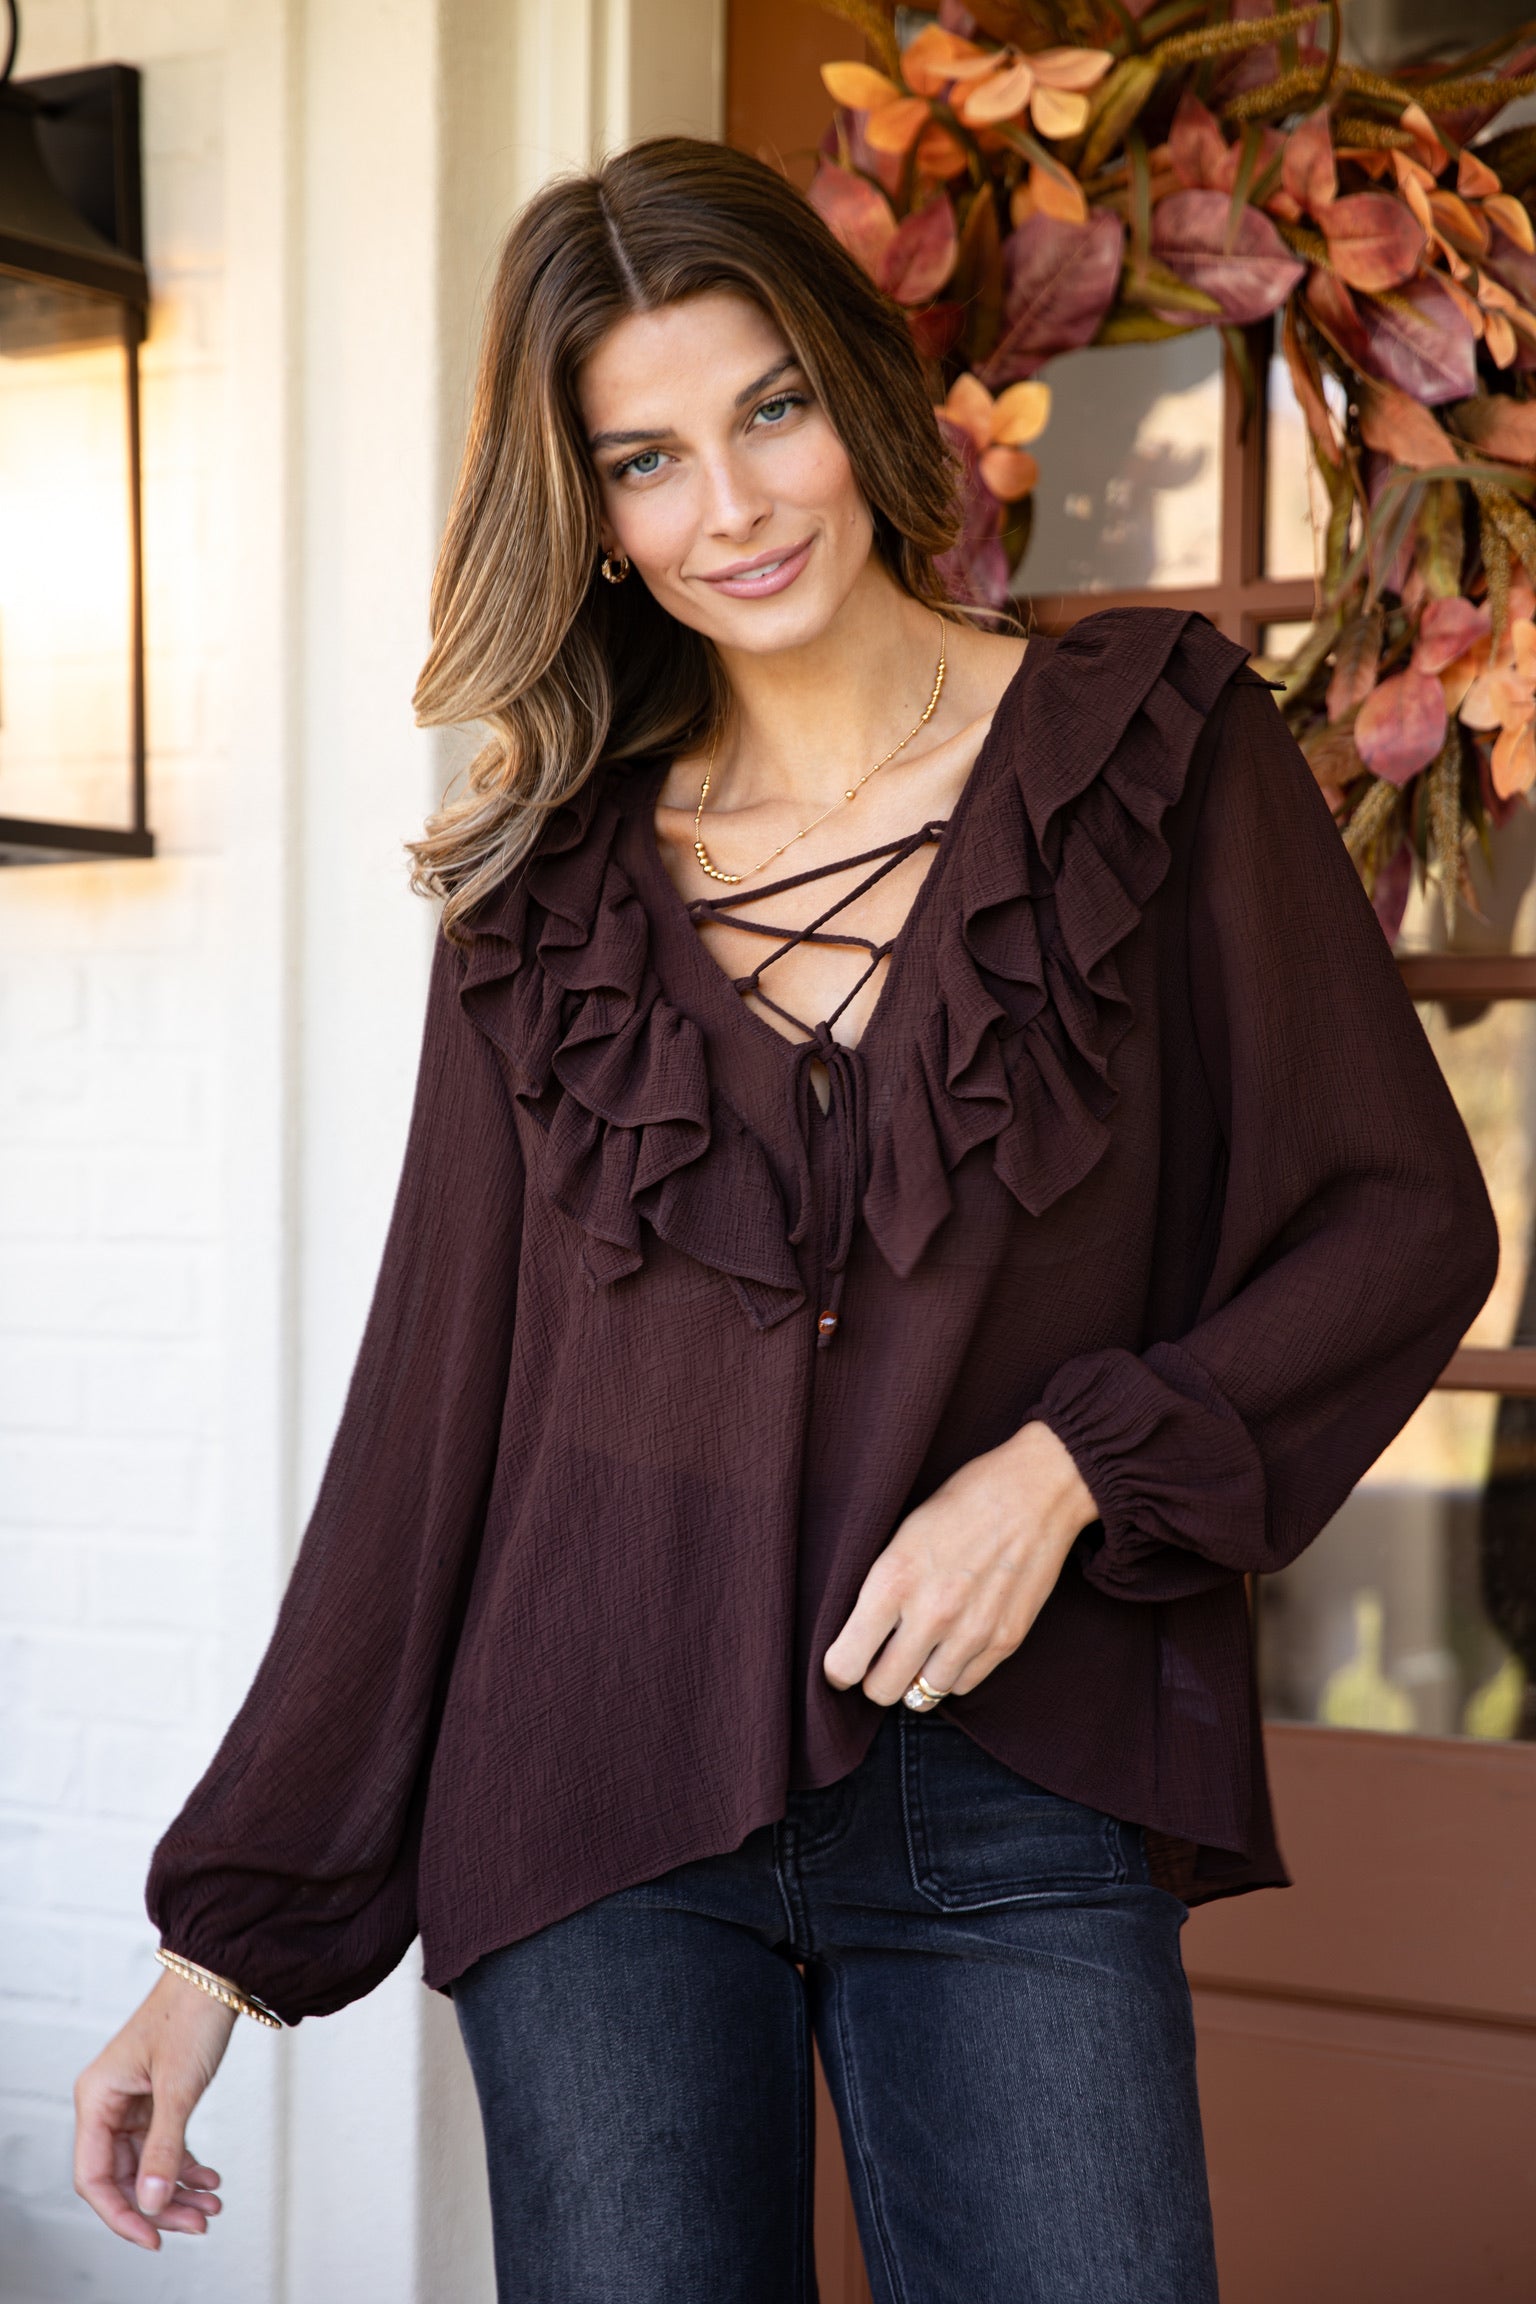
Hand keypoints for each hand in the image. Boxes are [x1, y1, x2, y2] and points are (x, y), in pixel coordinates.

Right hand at [74, 1969, 236, 2249]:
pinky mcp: (157, 2096)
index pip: (94, 2177)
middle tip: (198, 2224)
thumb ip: (164, 2150)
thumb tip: (152, 2205)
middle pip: (122, 2175)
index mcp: (96, 2098)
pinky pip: (164, 2145)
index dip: (121, 2214)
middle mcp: (108, 2102)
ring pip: (146, 2164)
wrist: (219, 1972)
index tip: (154, 2240)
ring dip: (177, 2189)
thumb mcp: (179, 2089)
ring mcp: (132, 2100)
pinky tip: (210, 2180)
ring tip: (211, 2207)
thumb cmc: (191, 2015)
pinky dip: (186, 2165)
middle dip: (160, 2205)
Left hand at [822, 1420, 1097, 1705]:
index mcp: (893, 1581)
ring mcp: (971, 1633)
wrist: (1035, 1490)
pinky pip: (963, 1686)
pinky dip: (952, 1672)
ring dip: (916, 1678)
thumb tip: (857, 1635)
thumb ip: (879, 1588)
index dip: (839, 1668)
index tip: (845, 1661)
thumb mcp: (902, 1534)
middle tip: (881, 1659)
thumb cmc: (963, 1502)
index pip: (846, 1663)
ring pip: (923, 1695)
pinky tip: (952, 1643)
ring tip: (920, 1649)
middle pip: (882, 1691)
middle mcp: (931, 1615)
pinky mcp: (1006, 1641)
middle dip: (875, 1678)